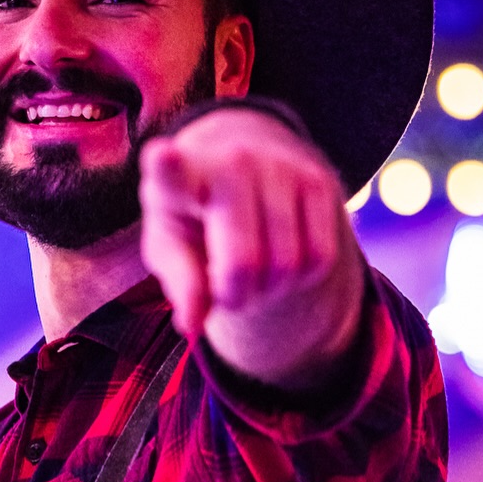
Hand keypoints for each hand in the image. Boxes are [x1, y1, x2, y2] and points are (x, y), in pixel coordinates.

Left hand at [139, 109, 363, 387]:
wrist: (237, 170)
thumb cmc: (191, 218)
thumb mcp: (170, 249)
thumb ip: (181, 283)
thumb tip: (193, 324)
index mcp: (178, 178)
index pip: (172, 173)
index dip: (167, 167)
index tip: (162, 156)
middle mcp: (232, 162)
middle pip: (244, 264)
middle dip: (236, 297)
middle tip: (224, 289)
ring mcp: (280, 167)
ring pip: (288, 266)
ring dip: (270, 289)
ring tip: (250, 270)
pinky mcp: (318, 181)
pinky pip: (319, 258)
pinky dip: (300, 277)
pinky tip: (279, 257)